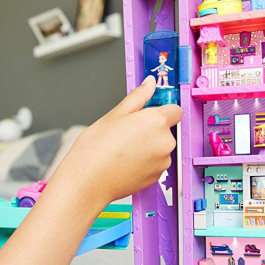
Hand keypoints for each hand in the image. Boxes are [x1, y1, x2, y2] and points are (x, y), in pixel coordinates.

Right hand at [53, 76, 181, 205]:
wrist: (88, 181)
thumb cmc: (96, 148)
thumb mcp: (116, 114)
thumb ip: (138, 96)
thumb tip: (150, 83)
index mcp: (156, 122)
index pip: (175, 110)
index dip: (162, 109)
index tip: (150, 111)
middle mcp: (165, 142)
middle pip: (166, 130)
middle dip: (151, 129)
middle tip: (127, 132)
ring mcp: (162, 162)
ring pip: (160, 147)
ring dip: (148, 146)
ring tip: (124, 149)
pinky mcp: (156, 177)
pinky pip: (155, 164)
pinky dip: (145, 161)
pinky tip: (126, 162)